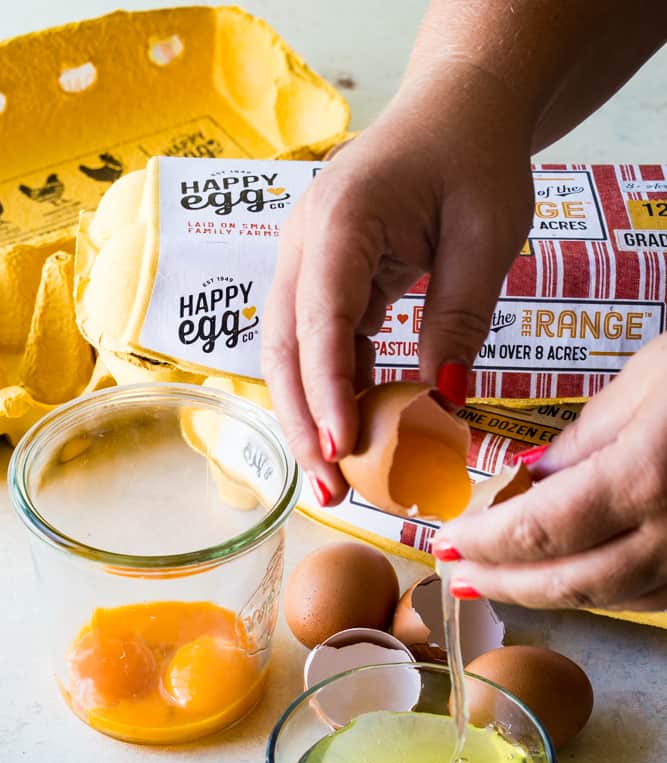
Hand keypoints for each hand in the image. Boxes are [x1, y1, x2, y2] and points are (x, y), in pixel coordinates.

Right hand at [262, 66, 533, 503]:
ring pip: (293, 353)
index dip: (328, 389)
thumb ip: (460, 318)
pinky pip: (320, 344)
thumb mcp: (486, 237)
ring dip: (311, 415)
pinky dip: (336, 389)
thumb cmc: (476, 159)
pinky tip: (357, 431)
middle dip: (304, 422)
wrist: (458, 110)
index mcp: (341, 219)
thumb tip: (442, 401)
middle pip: (287, 347)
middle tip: (330, 491)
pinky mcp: (325, 279)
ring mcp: (308, 261)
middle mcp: (305, 242)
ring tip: (336, 478)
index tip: (342, 448)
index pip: (322, 317)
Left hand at [433, 336, 666, 611]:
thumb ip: (585, 440)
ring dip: (551, 593)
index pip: (538, 530)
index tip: (445, 542)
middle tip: (457, 578)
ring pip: (615, 598)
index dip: (484, 544)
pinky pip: (657, 593)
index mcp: (644, 476)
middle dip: (504, 584)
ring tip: (503, 579)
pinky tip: (577, 577)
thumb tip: (528, 480)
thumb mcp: (650, 380)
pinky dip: (607, 590)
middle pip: (570, 582)